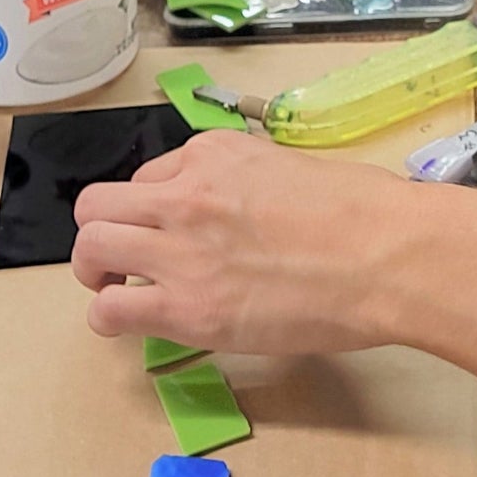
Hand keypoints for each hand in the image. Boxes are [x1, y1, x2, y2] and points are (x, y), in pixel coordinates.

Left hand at [71, 130, 474, 354]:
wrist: (387, 254)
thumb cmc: (364, 211)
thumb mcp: (292, 166)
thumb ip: (247, 182)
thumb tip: (237, 212)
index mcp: (214, 154)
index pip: (150, 175)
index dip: (154, 208)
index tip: (172, 231)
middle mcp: (185, 194)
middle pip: (96, 205)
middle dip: (102, 232)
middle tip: (123, 260)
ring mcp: (180, 249)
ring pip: (89, 249)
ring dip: (95, 271)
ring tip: (118, 291)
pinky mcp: (186, 307)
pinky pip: (110, 310)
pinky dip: (110, 317)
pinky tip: (133, 322)